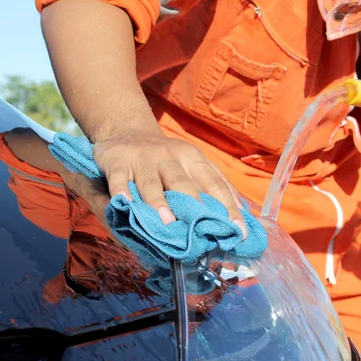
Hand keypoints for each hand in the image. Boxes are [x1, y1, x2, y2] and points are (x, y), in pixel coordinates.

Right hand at [92, 129, 245, 234]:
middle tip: (203, 230)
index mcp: (192, 157)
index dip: (227, 207)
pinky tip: (124, 203)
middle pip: (183, 182)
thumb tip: (242, 212)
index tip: (238, 231)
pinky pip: (118, 178)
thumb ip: (214, 183)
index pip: (214, 184)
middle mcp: (169, 156)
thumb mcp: (192, 162)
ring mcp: (143, 158)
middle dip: (194, 205)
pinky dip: (120, 190)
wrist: (126, 130)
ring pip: (151, 182)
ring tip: (166, 222)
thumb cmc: (165, 158)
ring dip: (158, 202)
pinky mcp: (118, 160)